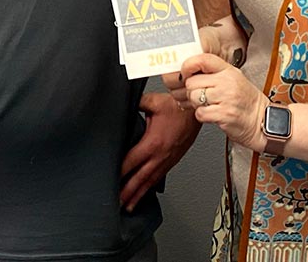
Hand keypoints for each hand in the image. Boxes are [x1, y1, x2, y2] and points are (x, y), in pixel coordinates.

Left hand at [120, 92, 199, 210]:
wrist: (198, 112)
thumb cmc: (179, 108)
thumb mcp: (154, 102)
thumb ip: (136, 104)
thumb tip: (121, 103)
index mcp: (153, 143)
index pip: (131, 161)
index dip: (119, 172)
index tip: (109, 181)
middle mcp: (160, 156)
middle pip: (140, 178)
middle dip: (127, 192)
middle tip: (116, 203)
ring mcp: (167, 160)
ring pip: (150, 181)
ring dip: (138, 195)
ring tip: (128, 206)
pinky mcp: (172, 161)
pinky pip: (158, 177)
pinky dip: (149, 187)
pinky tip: (144, 192)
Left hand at [174, 53, 269, 151]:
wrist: (262, 121)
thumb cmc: (245, 101)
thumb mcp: (233, 79)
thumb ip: (214, 73)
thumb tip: (188, 72)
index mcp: (228, 71)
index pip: (203, 59)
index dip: (188, 65)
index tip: (185, 73)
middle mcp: (227, 82)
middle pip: (192, 82)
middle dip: (192, 91)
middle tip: (202, 97)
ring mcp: (226, 98)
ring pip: (194, 97)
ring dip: (197, 104)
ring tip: (209, 105)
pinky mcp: (224, 114)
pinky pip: (200, 113)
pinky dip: (202, 116)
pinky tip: (212, 114)